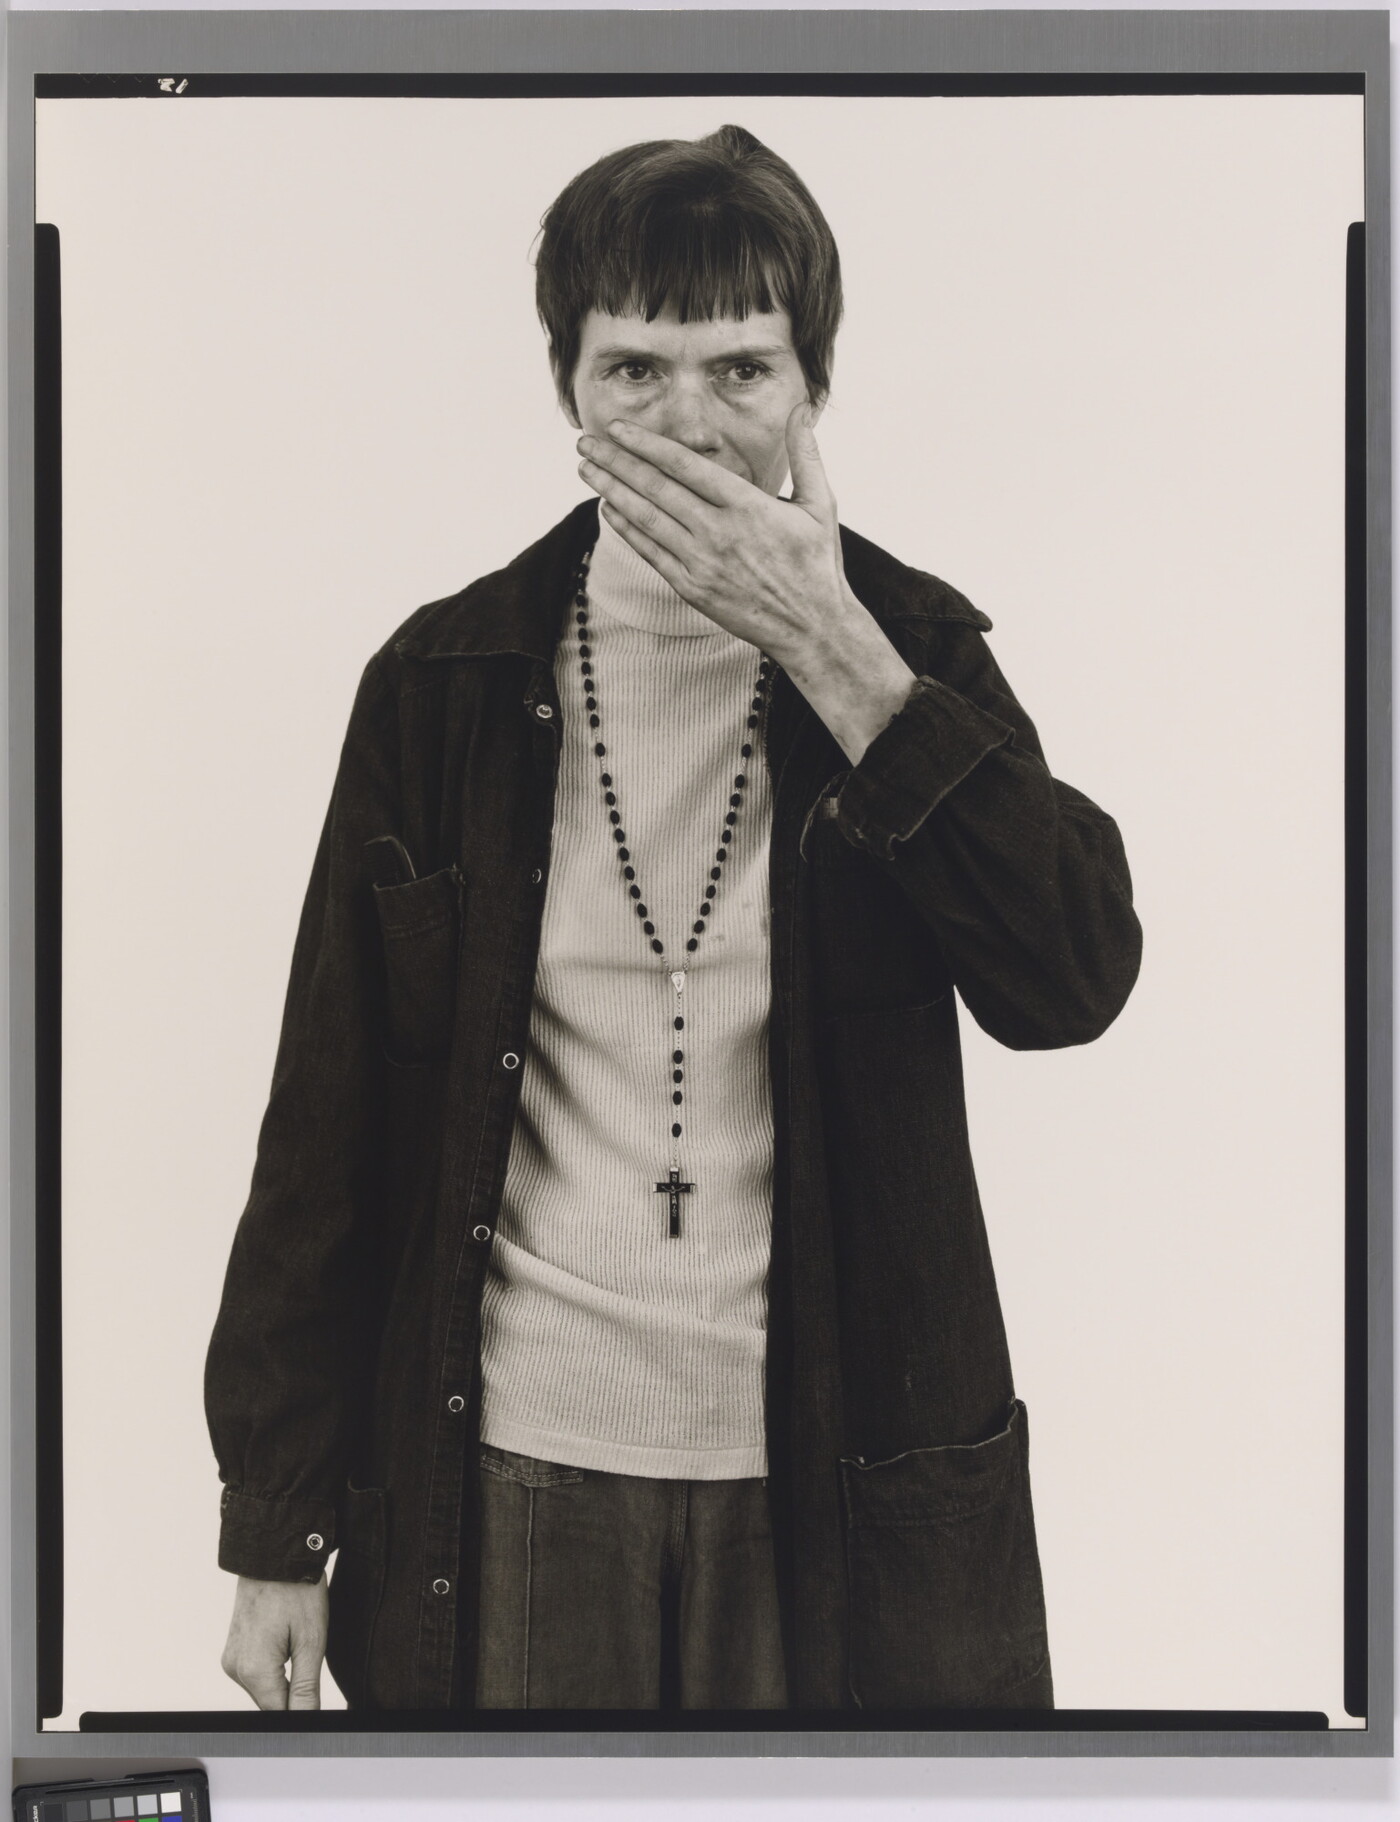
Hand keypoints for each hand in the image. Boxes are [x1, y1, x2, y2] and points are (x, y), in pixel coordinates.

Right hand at [221, 1573, 327, 1709]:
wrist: (275, 1553)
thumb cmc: (296, 1589)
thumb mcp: (311, 1640)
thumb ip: (306, 1688)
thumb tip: (307, 1722)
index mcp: (253, 1670)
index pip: (279, 1715)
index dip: (302, 1710)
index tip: (315, 1689)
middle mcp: (236, 1668)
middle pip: (271, 1702)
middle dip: (294, 1689)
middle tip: (309, 1654)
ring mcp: (232, 1657)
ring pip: (265, 1687)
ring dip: (285, 1675)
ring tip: (297, 1638)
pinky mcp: (234, 1648)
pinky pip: (257, 1670)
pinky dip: (274, 1664)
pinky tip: (286, 1637)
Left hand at [577, 405, 917, 764]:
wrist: (810, 627)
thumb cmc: (817, 563)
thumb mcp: (820, 504)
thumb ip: (805, 454)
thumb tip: (801, 408)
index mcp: (746, 506)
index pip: (684, 465)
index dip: (646, 444)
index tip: (619, 429)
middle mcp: (718, 532)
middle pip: (655, 488)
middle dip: (616, 462)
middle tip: (586, 441)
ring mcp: (701, 562)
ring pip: (646, 518)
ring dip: (611, 490)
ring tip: (587, 469)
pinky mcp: (691, 587)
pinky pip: (650, 552)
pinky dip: (627, 529)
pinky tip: (609, 509)